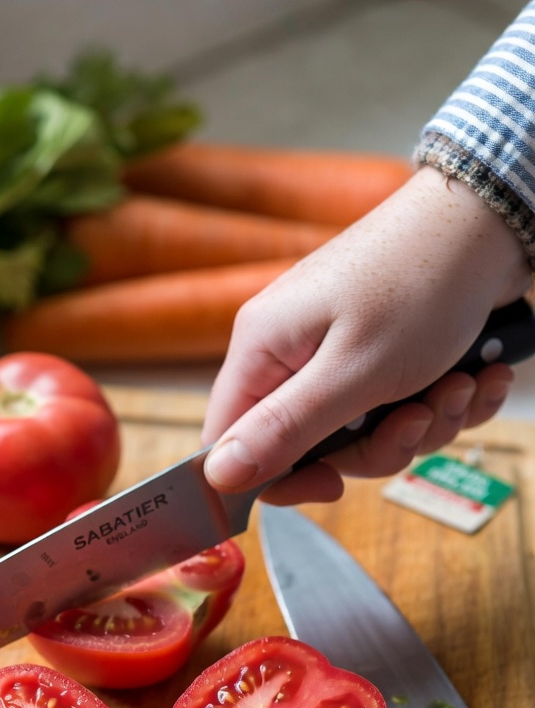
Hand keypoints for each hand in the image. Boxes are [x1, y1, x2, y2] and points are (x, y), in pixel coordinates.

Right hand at [202, 165, 530, 504]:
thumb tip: (217, 477)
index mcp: (263, 348)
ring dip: (424, 423)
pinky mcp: (380, 350)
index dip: (276, 478)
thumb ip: (283, 430)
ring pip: (365, 432)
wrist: (490, 220)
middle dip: (378, 446)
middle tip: (418, 418)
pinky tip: (477, 375)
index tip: (330, 486)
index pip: (231, 441)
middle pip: (310, 446)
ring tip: (459, 385)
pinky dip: (445, 401)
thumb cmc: (419, 282)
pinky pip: (400, 407)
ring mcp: (337, 349)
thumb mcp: (352, 373)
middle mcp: (292, 350)